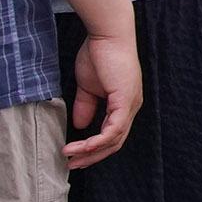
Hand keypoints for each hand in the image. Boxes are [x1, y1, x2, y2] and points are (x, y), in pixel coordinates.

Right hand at [63, 29, 141, 169]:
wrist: (107, 35)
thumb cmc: (99, 55)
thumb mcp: (88, 87)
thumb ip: (86, 106)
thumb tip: (81, 126)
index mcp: (123, 104)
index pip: (112, 135)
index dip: (94, 148)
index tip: (74, 156)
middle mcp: (130, 107)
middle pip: (115, 142)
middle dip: (92, 156)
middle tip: (71, 165)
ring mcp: (130, 104)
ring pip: (114, 139)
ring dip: (91, 152)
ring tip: (70, 157)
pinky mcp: (125, 99)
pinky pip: (114, 129)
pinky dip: (97, 141)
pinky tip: (81, 146)